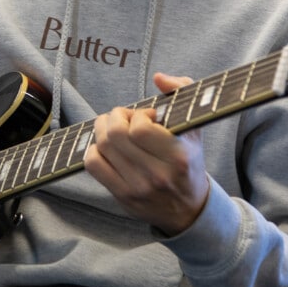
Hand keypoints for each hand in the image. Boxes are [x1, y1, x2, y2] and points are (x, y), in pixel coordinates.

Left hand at [84, 73, 209, 235]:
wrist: (188, 209)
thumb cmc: (189, 160)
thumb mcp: (194, 126)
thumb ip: (182, 92)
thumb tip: (159, 77)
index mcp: (178, 156)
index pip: (140, 128)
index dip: (138, 115)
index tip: (147, 116)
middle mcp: (157, 175)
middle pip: (115, 135)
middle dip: (115, 117)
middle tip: (125, 118)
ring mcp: (137, 188)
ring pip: (101, 147)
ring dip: (103, 129)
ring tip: (114, 128)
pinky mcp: (121, 196)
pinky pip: (93, 164)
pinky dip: (94, 149)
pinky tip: (107, 147)